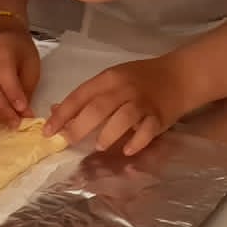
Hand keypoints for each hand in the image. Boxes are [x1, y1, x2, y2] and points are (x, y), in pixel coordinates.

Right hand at [0, 22, 41, 118]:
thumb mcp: (30, 65)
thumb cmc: (19, 51)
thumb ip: (25, 90)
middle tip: (15, 123)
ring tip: (4, 119)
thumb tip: (23, 116)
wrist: (1, 33)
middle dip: (2, 109)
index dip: (14, 94)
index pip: (4, 73)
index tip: (24, 112)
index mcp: (1, 47)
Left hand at [49, 54, 196, 156]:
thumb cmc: (140, 79)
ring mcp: (143, 102)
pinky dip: (137, 142)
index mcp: (109, 78)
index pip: (80, 95)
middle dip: (79, 127)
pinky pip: (146, 130)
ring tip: (99, 146)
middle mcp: (124, 89)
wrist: (179, 76)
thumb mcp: (112, 80)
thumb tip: (57, 110)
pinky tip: (128, 151)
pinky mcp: (159, 116)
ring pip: (122, 118)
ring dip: (108, 134)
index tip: (48, 131)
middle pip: (98, 108)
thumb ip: (87, 96)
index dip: (62, 114)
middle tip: (67, 142)